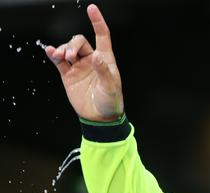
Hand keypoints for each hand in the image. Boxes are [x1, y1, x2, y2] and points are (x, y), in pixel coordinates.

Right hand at [45, 4, 122, 121]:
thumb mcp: (111, 87)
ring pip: (68, 50)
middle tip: (70, 57)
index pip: (102, 36)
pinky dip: (53, 55)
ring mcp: (79, 67)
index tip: (92, 9)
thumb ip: (103, 71)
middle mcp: (91, 60)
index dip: (97, 22)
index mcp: (105, 59)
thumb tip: (96, 56)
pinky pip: (58, 61)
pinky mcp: (68, 75)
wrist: (100, 117)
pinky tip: (50, 51)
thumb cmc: (111, 101)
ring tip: (60, 58)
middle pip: (79, 42)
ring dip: (62, 50)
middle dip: (72, 45)